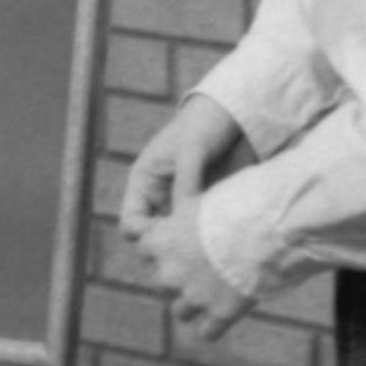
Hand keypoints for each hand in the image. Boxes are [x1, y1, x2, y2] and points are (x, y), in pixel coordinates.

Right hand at [118, 92, 244, 236]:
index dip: (144, 236)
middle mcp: (158, 197)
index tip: (169, 240)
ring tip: (207, 249)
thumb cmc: (204, 124)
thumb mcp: (192, 150)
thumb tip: (182, 220)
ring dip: (187, 247)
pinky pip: (197, 233)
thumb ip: (186, 183)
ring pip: (175, 240)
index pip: (130, 223)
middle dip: (165, 248)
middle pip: (151, 238)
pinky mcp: (202, 209)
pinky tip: (221, 241)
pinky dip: (205, 240)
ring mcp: (180, 205)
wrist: (235, 114)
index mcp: (143, 182)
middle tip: (190, 251)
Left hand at [132, 196, 256, 346]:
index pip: (145, 249)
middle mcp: (171, 273)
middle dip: (179, 278)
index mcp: (161, 242)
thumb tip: (183, 211)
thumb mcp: (201, 198)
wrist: (266, 226)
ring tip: (214, 292)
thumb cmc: (237, 203)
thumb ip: (185, 211)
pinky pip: (207, 332)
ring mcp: (195, 297)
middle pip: (163, 283)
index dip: (162, 246)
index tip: (179, 242)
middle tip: (203, 267)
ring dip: (194, 303)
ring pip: (181, 311)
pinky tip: (226, 313)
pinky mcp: (220, 315)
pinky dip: (214, 326)